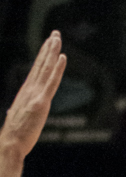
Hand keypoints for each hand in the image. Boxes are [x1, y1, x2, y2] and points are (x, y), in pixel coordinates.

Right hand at [1, 33, 65, 161]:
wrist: (11, 143)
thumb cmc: (14, 135)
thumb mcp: (16, 119)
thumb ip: (17, 112)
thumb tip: (12, 112)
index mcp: (25, 92)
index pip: (36, 70)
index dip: (42, 56)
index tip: (48, 44)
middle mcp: (30, 89)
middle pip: (40, 64)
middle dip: (48, 48)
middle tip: (55, 34)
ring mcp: (35, 94)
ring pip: (45, 68)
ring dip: (52, 52)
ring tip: (57, 38)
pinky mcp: (41, 102)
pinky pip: (52, 82)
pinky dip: (57, 69)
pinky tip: (63, 57)